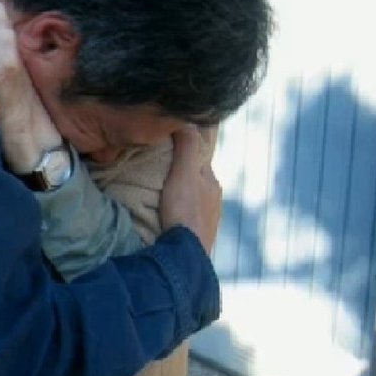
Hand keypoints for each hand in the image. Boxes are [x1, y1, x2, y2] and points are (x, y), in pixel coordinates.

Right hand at [160, 127, 223, 250]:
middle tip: (160, 174)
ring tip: (162, 197)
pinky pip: (189, 219)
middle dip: (182, 176)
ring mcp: (209, 220)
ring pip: (194, 201)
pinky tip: (169, 218)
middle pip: (196, 181)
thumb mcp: (184, 173)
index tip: (167, 148)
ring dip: (181, 197)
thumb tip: (187, 120)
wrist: (186, 254)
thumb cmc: (184, 211)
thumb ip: (187, 146)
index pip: (199, 159)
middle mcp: (215, 200)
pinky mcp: (200, 237)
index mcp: (212, 182)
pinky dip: (181, 214)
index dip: (184, 152)